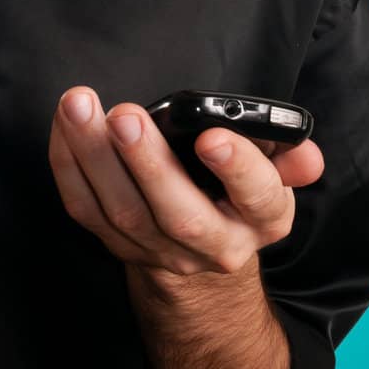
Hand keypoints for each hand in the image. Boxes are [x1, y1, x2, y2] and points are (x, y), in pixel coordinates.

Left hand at [48, 87, 324, 276]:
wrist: (201, 261)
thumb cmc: (236, 198)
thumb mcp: (274, 179)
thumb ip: (289, 158)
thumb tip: (304, 149)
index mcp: (260, 220)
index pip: (257, 197)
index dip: (238, 167)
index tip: (212, 136)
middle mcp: (211, 245)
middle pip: (177, 213)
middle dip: (147, 162)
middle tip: (125, 116)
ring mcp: (158, 250)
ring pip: (121, 210)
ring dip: (93, 155)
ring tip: (79, 106)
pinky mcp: (115, 242)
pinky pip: (84, 207)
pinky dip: (68, 164)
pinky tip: (64, 124)